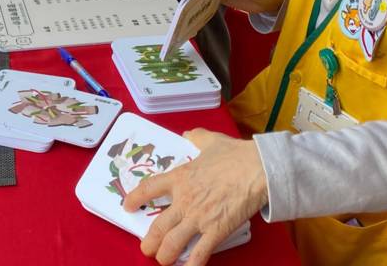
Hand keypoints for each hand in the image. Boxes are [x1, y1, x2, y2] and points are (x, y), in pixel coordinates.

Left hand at [124, 130, 268, 265]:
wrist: (258, 168)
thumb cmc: (236, 154)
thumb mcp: (211, 140)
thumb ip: (197, 138)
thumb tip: (189, 134)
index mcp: (180, 177)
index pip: (149, 188)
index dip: (135, 198)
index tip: (128, 206)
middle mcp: (184, 200)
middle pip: (157, 226)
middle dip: (149, 242)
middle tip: (146, 248)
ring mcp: (199, 217)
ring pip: (172, 243)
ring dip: (165, 256)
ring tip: (163, 260)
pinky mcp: (216, 230)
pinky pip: (199, 253)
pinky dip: (191, 265)